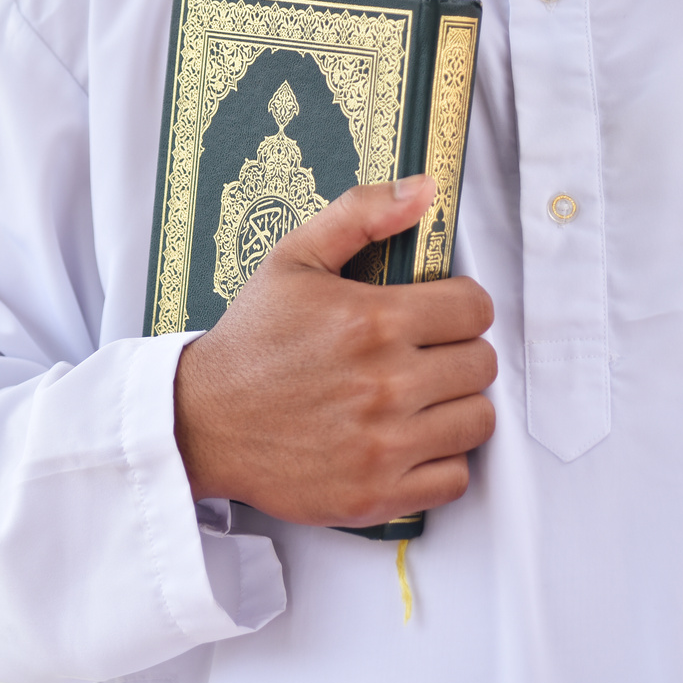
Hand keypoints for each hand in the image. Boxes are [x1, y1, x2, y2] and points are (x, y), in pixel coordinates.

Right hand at [173, 175, 496, 526]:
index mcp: (372, 320)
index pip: (476, 309)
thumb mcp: (292, 259)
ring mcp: (384, 443)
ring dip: (455, 407)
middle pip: (482, 364)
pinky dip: (440, 462)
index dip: (461, 307)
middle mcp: (385, 383)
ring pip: (477, 421)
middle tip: (424, 357)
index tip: (439, 316)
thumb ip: (360, 214)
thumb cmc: (249, 342)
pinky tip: (410, 441)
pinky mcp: (377, 493)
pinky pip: (454, 479)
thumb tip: (424, 189)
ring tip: (420, 398)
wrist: (200, 421)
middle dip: (458, 355)